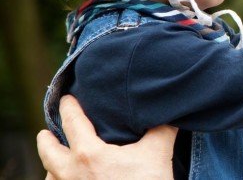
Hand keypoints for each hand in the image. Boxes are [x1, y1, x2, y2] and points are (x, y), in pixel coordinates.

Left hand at [36, 95, 176, 179]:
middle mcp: (71, 174)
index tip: (66, 99)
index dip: (69, 107)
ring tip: (58, 160)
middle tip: (46, 132)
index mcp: (88, 155)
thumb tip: (169, 113)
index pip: (72, 122)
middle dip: (46, 139)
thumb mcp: (157, 154)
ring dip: (51, 165)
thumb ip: (161, 130)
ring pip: (49, 176)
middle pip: (48, 152)